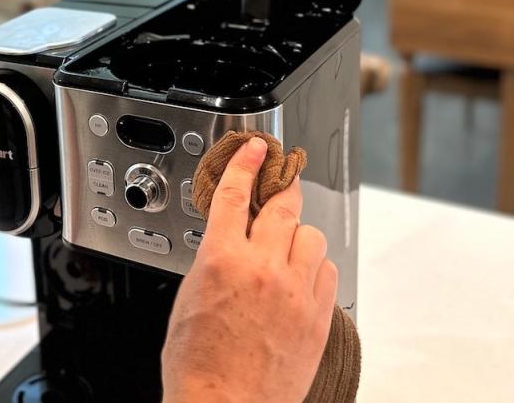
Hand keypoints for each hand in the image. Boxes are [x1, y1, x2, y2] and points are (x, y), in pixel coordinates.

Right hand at [161, 136, 337, 402]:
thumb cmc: (198, 364)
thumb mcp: (188, 296)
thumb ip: (212, 260)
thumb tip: (226, 243)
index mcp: (221, 259)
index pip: (234, 193)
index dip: (245, 163)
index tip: (255, 148)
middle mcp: (262, 268)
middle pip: (282, 205)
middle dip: (282, 186)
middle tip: (282, 179)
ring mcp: (294, 292)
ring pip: (310, 235)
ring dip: (298, 232)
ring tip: (288, 242)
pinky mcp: (317, 317)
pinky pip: (325, 271)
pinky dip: (314, 265)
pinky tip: (302, 274)